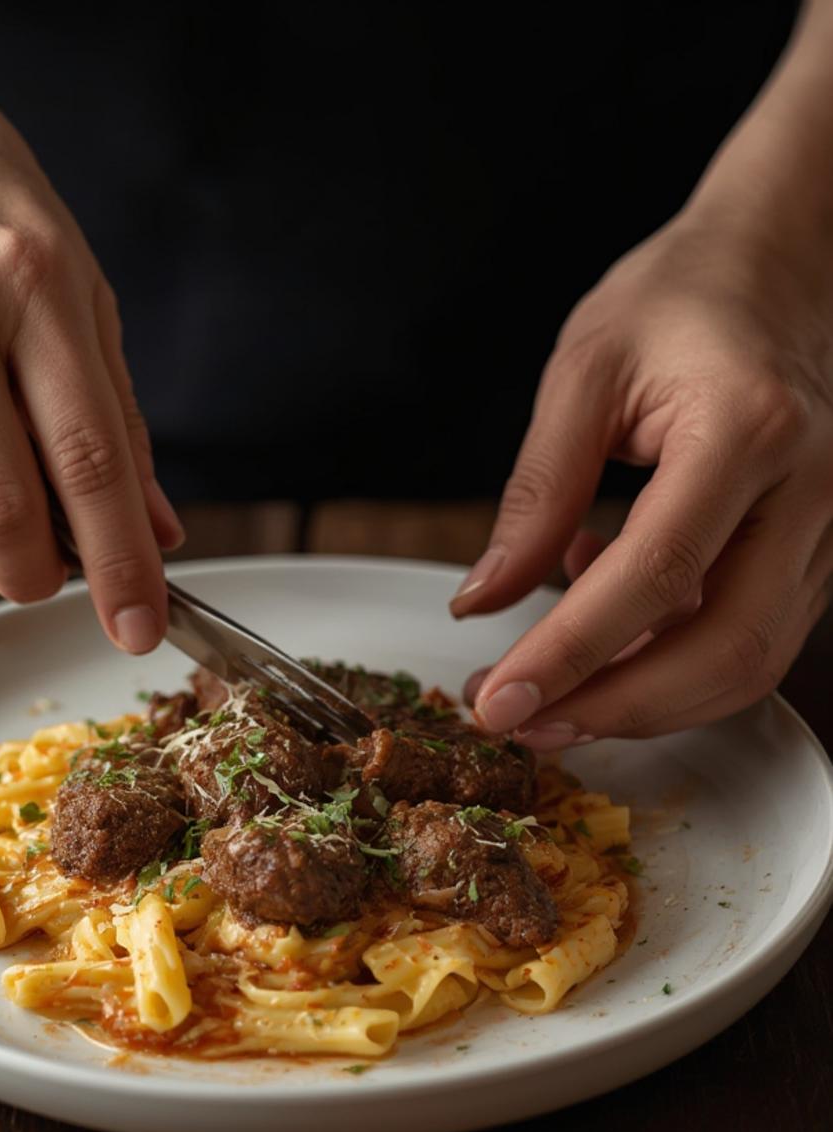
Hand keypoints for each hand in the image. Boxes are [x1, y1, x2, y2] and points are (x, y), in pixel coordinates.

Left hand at [450, 214, 832, 744]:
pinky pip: (753, 636)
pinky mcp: (821, 551)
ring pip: (750, 662)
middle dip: (615, 707)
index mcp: (749, 429)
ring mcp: (832, 527)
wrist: (785, 260)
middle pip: (726, 648)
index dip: (571, 653)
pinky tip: (604, 619)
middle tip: (522, 722)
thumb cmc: (684, 297)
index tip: (498, 699)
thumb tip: (482, 602)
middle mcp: (812, 490)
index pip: (656, 575)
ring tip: (547, 687)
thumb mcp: (585, 372)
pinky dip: (672, 658)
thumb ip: (535, 495)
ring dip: (644, 698)